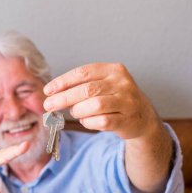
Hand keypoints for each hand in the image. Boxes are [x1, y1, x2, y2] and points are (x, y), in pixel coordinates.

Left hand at [43, 63, 158, 139]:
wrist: (142, 117)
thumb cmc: (115, 99)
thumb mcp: (102, 85)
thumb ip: (81, 86)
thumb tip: (53, 93)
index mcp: (113, 70)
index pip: (83, 73)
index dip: (63, 82)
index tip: (48, 90)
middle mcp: (122, 83)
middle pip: (86, 89)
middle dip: (63, 98)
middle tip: (49, 106)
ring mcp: (127, 102)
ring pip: (94, 105)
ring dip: (78, 111)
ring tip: (75, 112)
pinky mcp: (128, 120)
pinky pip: (101, 121)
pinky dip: (88, 122)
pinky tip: (86, 121)